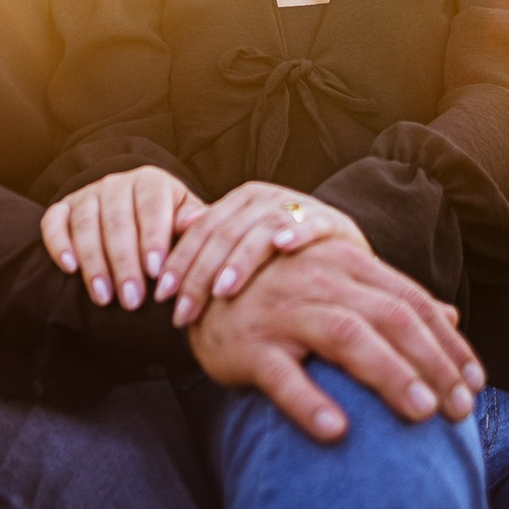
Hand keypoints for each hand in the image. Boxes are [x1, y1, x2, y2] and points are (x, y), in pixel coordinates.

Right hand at [39, 166, 203, 311]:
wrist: (137, 219)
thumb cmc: (170, 227)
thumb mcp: (186, 221)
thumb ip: (193, 223)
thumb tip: (195, 223)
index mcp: (151, 181)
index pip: (151, 207)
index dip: (152, 239)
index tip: (156, 272)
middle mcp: (117, 183)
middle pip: (117, 220)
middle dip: (125, 263)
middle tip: (132, 300)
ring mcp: (87, 194)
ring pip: (86, 224)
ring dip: (94, 263)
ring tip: (104, 298)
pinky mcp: (63, 208)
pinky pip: (54, 222)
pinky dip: (59, 244)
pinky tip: (69, 268)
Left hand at [160, 182, 366, 327]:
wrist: (345, 255)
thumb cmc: (286, 263)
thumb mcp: (246, 255)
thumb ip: (213, 258)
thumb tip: (164, 282)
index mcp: (239, 202)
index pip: (200, 231)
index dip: (179, 263)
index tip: (163, 298)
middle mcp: (264, 198)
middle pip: (224, 234)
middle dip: (200, 274)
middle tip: (183, 310)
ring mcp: (297, 206)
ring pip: (260, 230)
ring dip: (240, 260)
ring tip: (222, 291)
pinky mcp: (330, 220)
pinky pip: (310, 224)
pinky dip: (296, 233)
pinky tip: (282, 249)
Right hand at [188, 243, 481, 443]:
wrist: (199, 285)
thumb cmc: (279, 291)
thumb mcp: (335, 283)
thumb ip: (389, 297)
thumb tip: (450, 318)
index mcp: (345, 265)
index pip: (411, 302)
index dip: (448, 343)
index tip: (476, 384)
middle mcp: (320, 282)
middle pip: (390, 318)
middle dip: (433, 363)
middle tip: (460, 409)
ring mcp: (284, 312)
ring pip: (347, 337)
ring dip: (389, 374)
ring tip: (422, 413)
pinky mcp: (250, 345)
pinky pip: (283, 375)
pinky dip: (310, 402)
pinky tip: (338, 431)